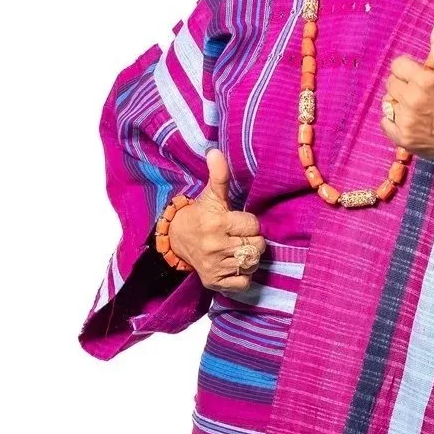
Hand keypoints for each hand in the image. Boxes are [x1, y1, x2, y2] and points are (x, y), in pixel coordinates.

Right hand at [167, 147, 264, 289]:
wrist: (177, 239)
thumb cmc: (201, 215)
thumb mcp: (211, 195)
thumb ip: (219, 175)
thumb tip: (215, 151)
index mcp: (216, 223)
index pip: (253, 225)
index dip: (250, 223)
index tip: (239, 222)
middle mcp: (215, 246)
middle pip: (256, 246)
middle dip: (252, 240)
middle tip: (240, 235)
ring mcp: (214, 266)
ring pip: (251, 263)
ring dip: (249, 257)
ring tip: (238, 248)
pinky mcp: (214, 282)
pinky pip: (244, 282)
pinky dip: (243, 275)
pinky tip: (234, 264)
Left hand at [380, 10, 433, 167]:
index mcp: (425, 80)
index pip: (397, 64)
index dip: (409, 68)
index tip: (420, 75)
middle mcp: (412, 100)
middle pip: (391, 83)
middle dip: (404, 84)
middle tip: (421, 91)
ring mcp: (406, 122)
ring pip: (387, 102)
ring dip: (399, 102)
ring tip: (418, 107)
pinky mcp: (403, 139)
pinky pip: (384, 122)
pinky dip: (394, 120)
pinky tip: (411, 120)